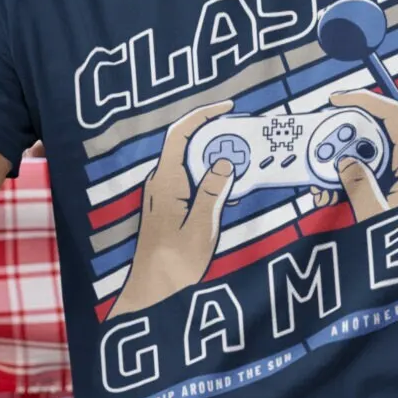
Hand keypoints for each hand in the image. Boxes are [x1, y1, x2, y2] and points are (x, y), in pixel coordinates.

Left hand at [109, 101, 237, 316]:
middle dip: (215, 135)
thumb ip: (214, 190)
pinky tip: (228, 191)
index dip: (203, 115)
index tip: (228, 107)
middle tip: (244, 137)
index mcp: (166, 180)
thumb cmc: (176, 261)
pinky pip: (189, 180)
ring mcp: (162, 193)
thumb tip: (226, 160)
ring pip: (189, 163)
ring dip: (214, 158)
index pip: (181, 133)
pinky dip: (209, 177)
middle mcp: (160, 181)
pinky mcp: (167, 206)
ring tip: (242, 162)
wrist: (153, 291)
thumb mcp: (202, 225)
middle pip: (186, 144)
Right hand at [307, 89, 397, 220]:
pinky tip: (326, 197)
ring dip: (337, 165)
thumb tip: (344, 160)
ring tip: (319, 188)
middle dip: (341, 140)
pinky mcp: (387, 193)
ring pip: (363, 156)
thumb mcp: (377, 218)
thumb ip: (360, 185)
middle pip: (373, 134)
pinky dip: (342, 181)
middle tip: (316, 154)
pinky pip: (362, 175)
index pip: (394, 116)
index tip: (335, 99)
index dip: (366, 100)